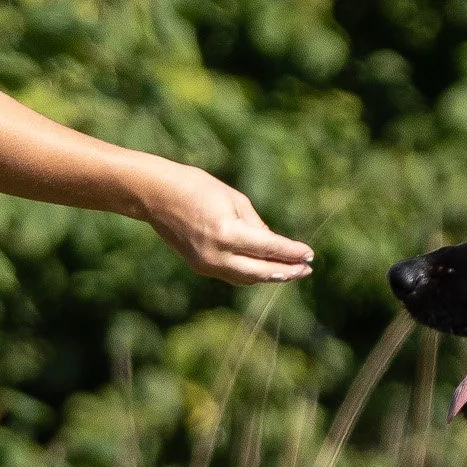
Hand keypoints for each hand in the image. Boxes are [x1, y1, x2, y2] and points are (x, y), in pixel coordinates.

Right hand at [132, 158, 314, 285]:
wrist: (156, 195)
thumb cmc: (197, 187)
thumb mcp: (234, 199)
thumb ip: (256, 225)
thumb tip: (272, 246)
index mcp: (227, 233)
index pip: (269, 248)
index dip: (292, 253)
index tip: (310, 255)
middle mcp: (217, 255)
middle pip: (260, 272)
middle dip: (286, 272)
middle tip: (306, 269)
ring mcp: (207, 265)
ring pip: (246, 278)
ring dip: (270, 276)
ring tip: (291, 272)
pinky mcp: (200, 267)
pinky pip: (232, 275)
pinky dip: (251, 273)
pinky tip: (265, 269)